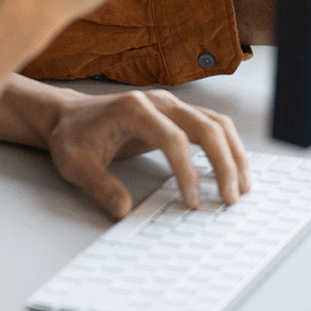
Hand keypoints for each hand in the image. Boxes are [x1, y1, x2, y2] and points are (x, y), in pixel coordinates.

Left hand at [47, 89, 249, 219]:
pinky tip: (232, 172)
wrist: (67, 117)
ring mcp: (167, 105)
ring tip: (242, 188)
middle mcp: (156, 101)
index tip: (192, 201)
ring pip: (214, 123)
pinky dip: (226, 147)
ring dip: (233, 154)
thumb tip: (123, 209)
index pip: (173, 138)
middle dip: (224, 163)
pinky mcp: (174, 115)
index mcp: (132, 109)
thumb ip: (99, 186)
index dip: (187, 172)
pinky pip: (210, 126)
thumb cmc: (72, 137)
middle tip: (231, 199)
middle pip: (204, 126)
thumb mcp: (75, 164)